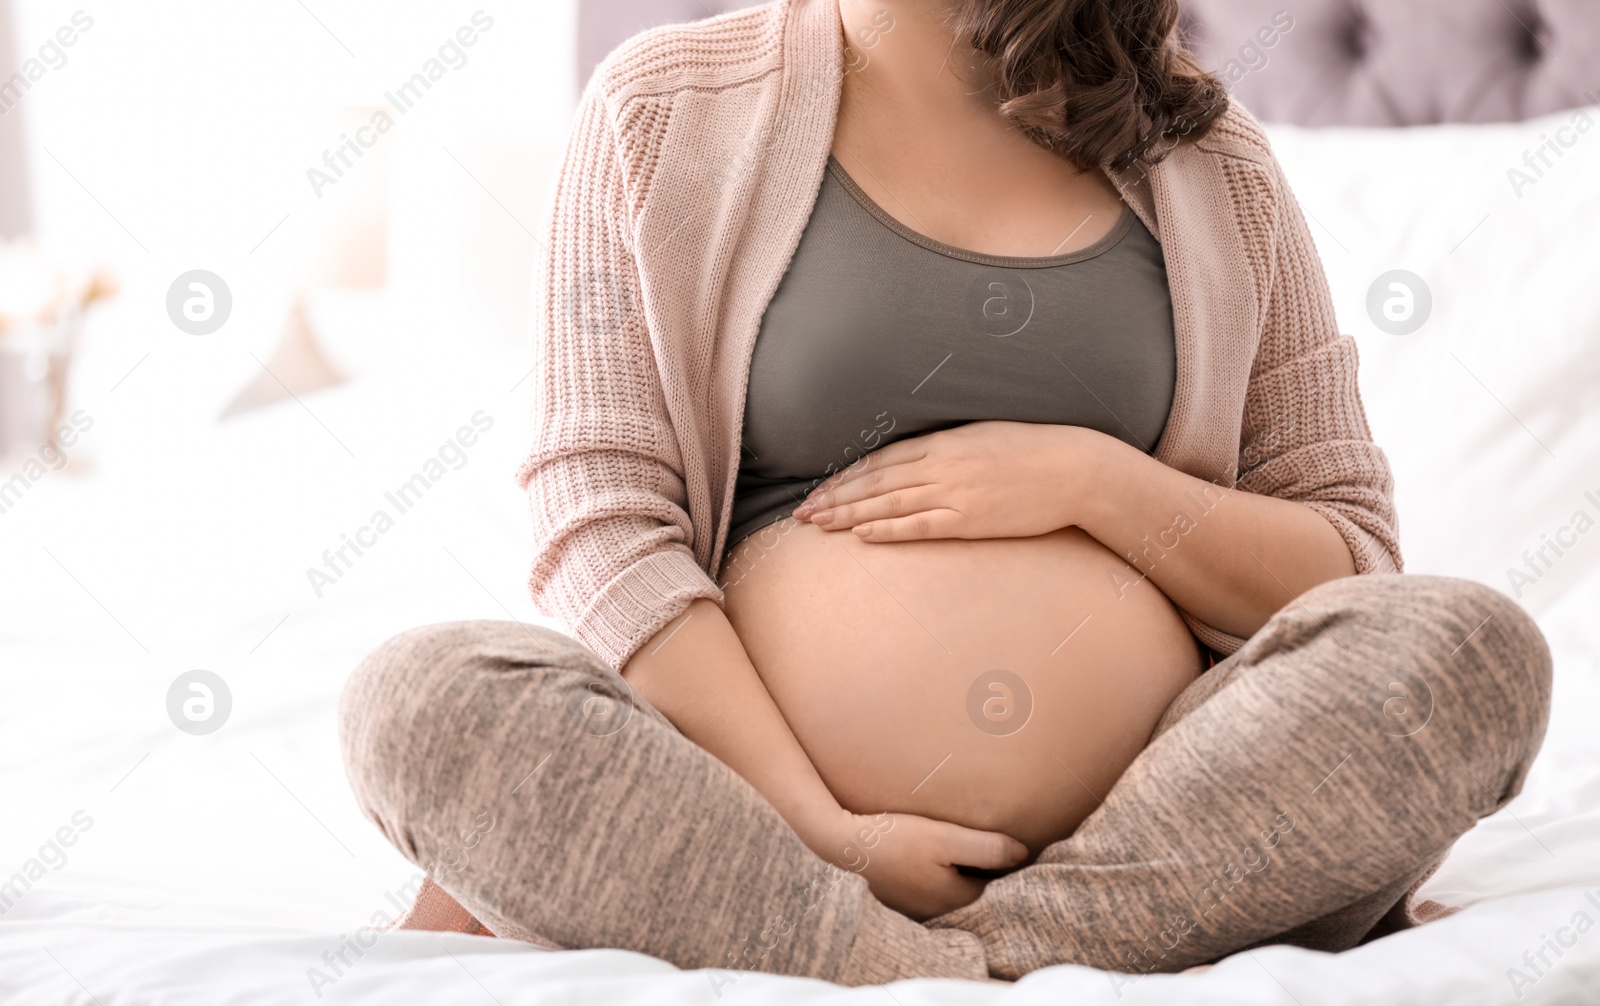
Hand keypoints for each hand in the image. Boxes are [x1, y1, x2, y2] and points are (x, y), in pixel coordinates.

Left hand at [790, 421, 1104, 541]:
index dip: (845, 476)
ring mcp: (954, 493)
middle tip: (801, 514)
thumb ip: (944, 446)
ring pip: (888, 504)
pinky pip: (920, 526)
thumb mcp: (980, 436)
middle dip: (835, 498)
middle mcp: (940, 465)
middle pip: (874, 483)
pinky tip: (861, 536)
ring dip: (849, 515)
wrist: (1072, 469)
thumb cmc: (1030, 450)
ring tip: (818, 526)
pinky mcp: (969, 519)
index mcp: (942, 441)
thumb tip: (913, 457)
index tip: (818, 489)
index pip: (880, 460)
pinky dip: (887, 530)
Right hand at [828, 810, 1029, 920]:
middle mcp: (937, 910)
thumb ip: (987, 847)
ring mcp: (915, 906)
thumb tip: (1022, 852)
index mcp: (955, 898)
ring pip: (949, 888)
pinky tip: (926, 853)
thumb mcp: (946, 838)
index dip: (999, 862)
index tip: (1003, 840)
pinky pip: (927, 886)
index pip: (993, 885)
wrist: (844, 843)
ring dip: (954, 871)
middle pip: (970, 888)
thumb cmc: (897, 838)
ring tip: (954, 844)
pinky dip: (933, 873)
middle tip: (981, 839)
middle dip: (978, 868)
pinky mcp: (898, 897)